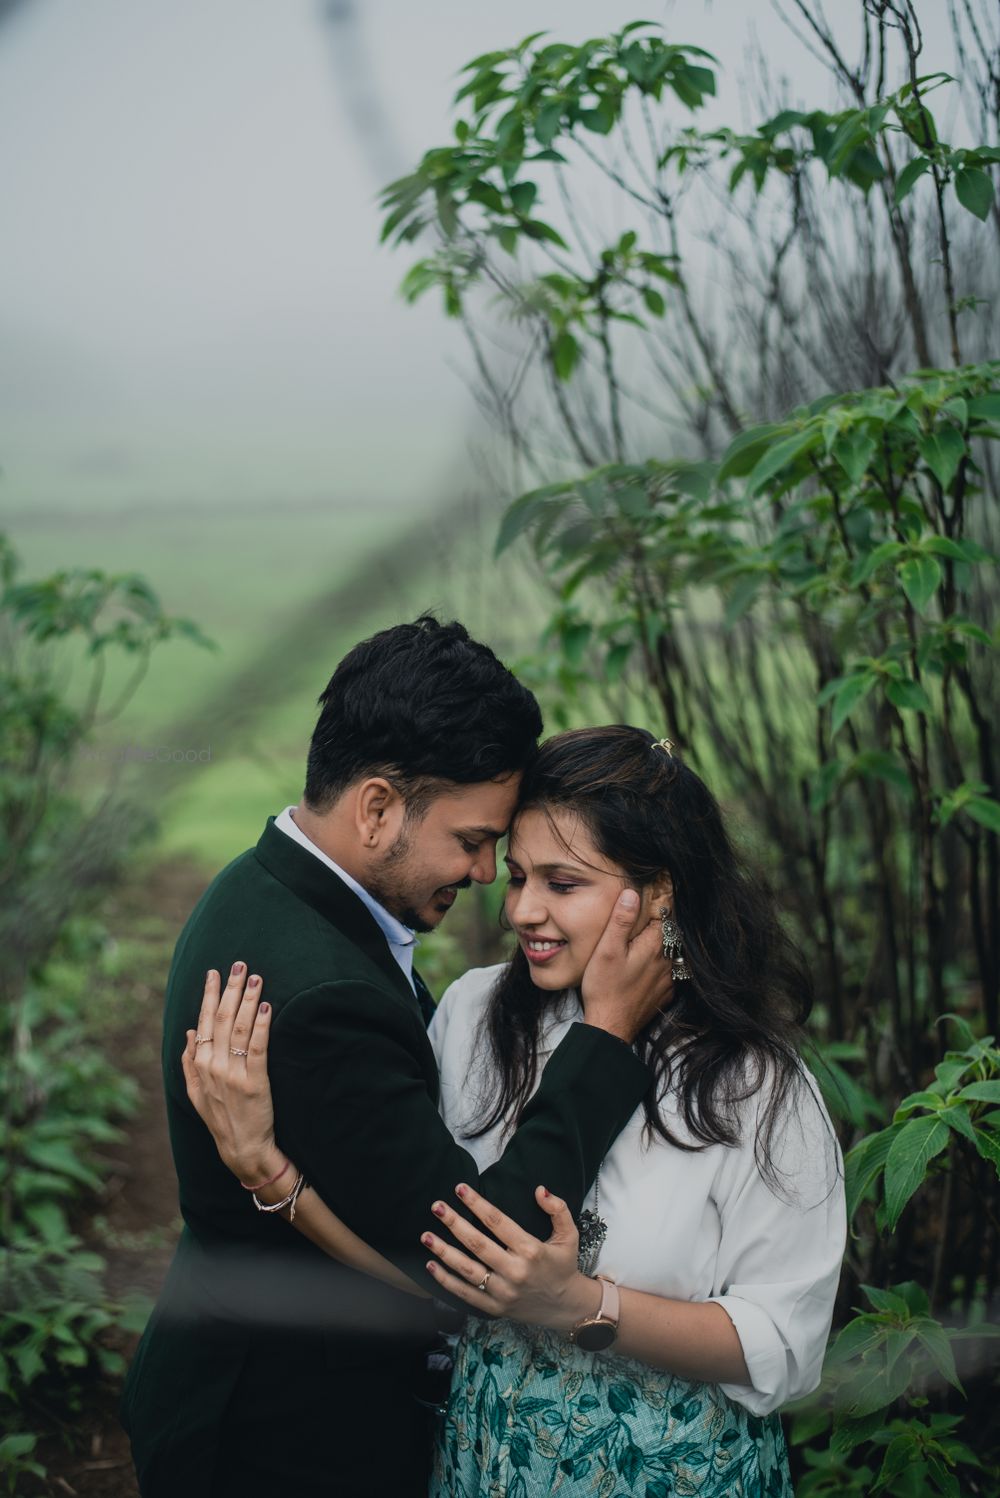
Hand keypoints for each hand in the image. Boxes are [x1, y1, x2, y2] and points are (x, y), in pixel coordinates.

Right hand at [181, 963, 281, 1183]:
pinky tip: (266, 1005)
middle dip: (230, 988)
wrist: (242, 1149)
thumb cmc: (220, 1119)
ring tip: (255, 977)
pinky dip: (261, 1024)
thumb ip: (188, 1062)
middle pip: (220, 1018)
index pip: (203, 1022)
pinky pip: (257, 1047)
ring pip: (238, 1027)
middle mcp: (213, 1067)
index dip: (208, 995)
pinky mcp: (255, 1082)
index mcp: (199, 1066)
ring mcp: (233, 1074)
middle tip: (239, 964)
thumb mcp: (195, 1093)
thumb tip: (189, 1032)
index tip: (213, 972)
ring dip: (247, 998)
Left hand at [420, 1182, 600, 1333]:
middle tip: (436, 1206)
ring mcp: (503, 1292)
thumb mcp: (569, 1235)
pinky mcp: (495, 1308)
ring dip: (444, 1251)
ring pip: (467, 1269)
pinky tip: (431, 1265)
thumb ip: (558, 1209)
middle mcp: (515, 1271)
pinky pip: (465, 1293)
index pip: (497, 1222)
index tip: (460, 1189)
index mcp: (531, 1250)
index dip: (477, 1204)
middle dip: (454, 1223)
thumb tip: (540, 1189)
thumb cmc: (564, 1265)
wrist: (566, 1307)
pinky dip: (446, 1281)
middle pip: (477, 1244)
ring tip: (425, 1235)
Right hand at [580, 890, 673, 1042]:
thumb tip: (631, 894)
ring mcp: (668, 979)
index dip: (657, 904)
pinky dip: (659, 965)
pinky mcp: (664, 993)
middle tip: (644, 917)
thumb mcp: (607, 949)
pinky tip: (644, 966)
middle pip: (669, 933)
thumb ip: (621, 921)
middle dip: (659, 924)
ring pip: (670, 953)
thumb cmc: (605, 987)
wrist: (611, 1026)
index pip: (665, 915)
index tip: (651, 896)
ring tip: (643, 941)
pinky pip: (668, 972)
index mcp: (655, 946)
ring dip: (660, 945)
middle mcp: (667, 961)